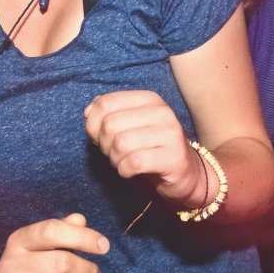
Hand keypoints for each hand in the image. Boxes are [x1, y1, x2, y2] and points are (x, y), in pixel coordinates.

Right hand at [0, 213, 107, 272]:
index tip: (104, 247)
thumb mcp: (40, 247)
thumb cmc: (29, 270)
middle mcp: (11, 265)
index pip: (52, 231)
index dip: (83, 237)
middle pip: (58, 263)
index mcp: (19, 241)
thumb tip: (80, 220)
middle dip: (87, 270)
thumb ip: (61, 232)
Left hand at [84, 90, 205, 207]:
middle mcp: (162, 112)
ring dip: (114, 159)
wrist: (185, 173)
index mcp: (149, 99)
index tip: (99, 137)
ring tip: (122, 162)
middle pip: (110, 124)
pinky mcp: (173, 157)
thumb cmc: (151, 148)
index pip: (105, 102)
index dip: (93, 124)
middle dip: (103, 144)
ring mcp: (170, 133)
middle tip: (112, 153)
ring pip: (121, 144)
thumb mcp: (131, 125)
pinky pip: (133, 163)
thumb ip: (109, 114)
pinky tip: (130, 171)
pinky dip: (124, 171)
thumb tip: (88, 112)